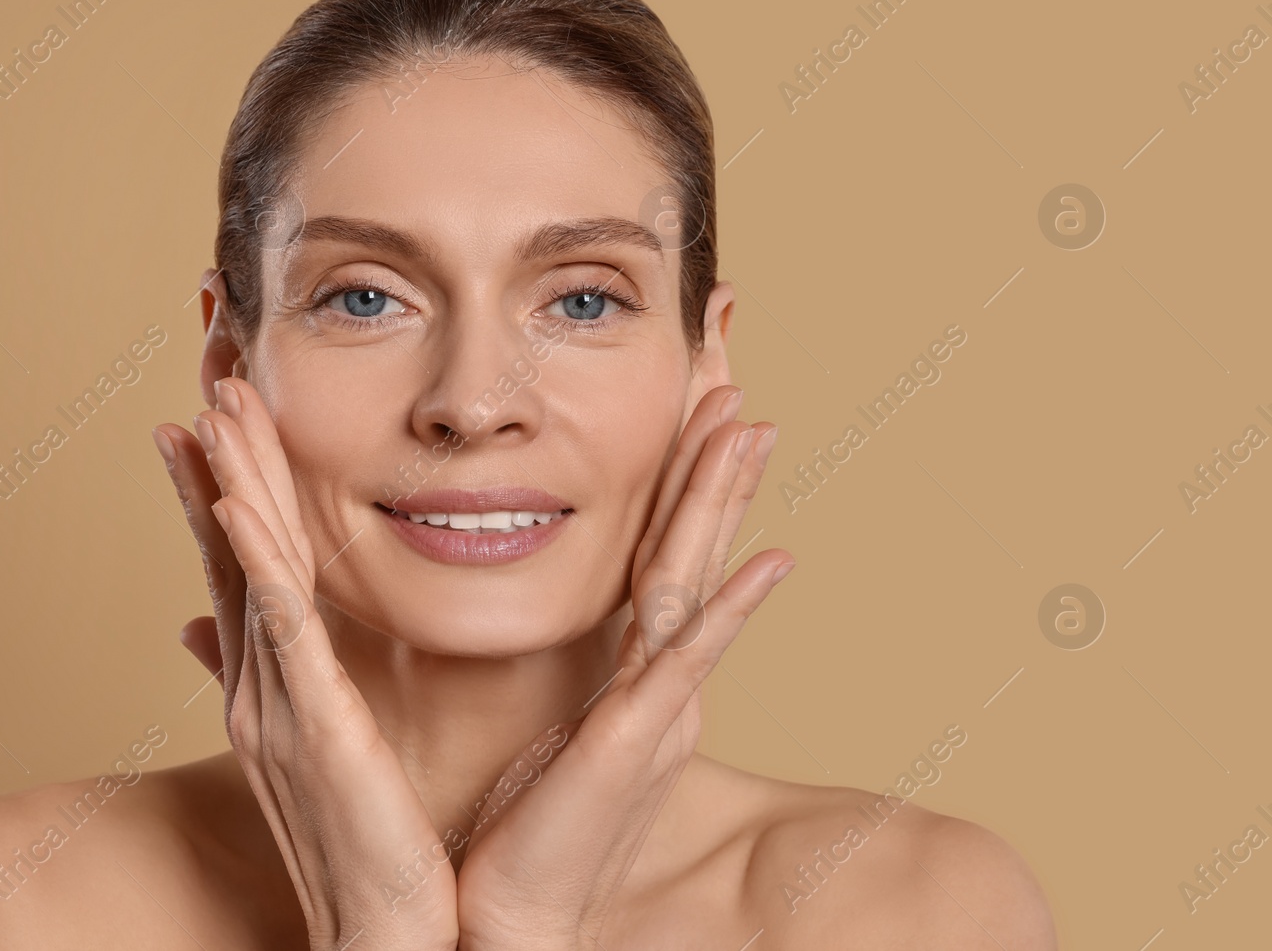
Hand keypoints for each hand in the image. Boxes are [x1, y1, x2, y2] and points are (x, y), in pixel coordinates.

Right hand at [153, 376, 459, 950]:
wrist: (384, 930)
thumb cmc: (365, 837)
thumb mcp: (318, 742)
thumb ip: (282, 675)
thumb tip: (221, 627)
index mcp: (270, 679)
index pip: (239, 558)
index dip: (220, 478)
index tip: (213, 404)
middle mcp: (257, 680)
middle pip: (230, 544)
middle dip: (219, 454)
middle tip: (208, 366)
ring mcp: (275, 701)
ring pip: (245, 569)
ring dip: (227, 481)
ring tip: (214, 402)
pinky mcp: (311, 727)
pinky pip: (280, 630)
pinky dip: (254, 563)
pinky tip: (235, 507)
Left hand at [454, 384, 790, 948]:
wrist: (512, 914)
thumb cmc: (523, 826)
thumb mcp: (545, 724)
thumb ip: (562, 671)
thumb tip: (557, 626)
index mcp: (632, 672)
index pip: (658, 556)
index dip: (677, 485)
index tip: (689, 413)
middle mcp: (658, 680)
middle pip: (688, 551)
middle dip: (711, 469)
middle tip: (734, 389)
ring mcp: (656, 705)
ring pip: (694, 580)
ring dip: (722, 504)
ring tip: (750, 429)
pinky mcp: (639, 737)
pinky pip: (691, 659)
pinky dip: (733, 609)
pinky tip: (776, 561)